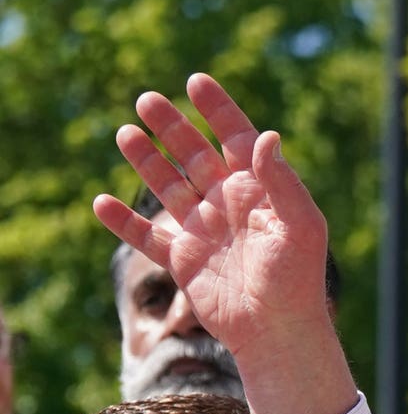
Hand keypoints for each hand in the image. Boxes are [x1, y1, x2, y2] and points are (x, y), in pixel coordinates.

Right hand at [92, 74, 357, 413]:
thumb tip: (268, 136)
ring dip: (146, 162)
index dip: (219, 110)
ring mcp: (203, 230)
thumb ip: (282, 182)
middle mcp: (228, 204)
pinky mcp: (184, 260)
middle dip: (171, 127)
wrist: (278, 331)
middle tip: (146, 100)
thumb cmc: (297, 279)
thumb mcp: (299, 226)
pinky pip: (147, 237)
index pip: (236, 139)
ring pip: (167, 187)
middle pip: (194, 155)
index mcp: (259, 191)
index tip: (196, 82)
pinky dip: (124, 222)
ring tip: (125, 134)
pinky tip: (101, 203)